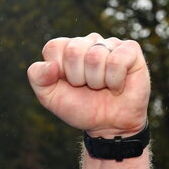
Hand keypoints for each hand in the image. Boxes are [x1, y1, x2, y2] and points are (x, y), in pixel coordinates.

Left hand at [27, 33, 149, 136]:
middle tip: (86, 87)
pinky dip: (114, 80)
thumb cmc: (80, 108)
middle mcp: (88, 42)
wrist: (108, 125)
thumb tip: (51, 65)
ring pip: (95, 56)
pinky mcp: (131, 50)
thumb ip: (38, 78)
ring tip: (102, 86)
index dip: (59, 71)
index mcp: (66, 49)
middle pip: (73, 50)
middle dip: (77, 77)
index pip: (53, 47)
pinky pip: (117, 60)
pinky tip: (117, 85)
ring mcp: (110, 44)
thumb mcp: (49, 97)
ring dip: (96, 81)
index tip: (68, 84)